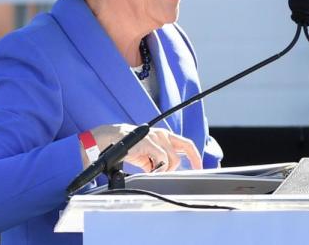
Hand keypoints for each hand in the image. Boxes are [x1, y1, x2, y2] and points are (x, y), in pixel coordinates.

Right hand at [88, 124, 202, 172]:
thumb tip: (166, 174)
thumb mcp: (148, 156)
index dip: (195, 156)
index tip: (200, 167)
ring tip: (155, 173)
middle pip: (186, 146)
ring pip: (173, 158)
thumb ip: (159, 162)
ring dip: (166, 170)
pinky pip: (161, 159)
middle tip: (193, 171)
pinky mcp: (148, 142)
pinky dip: (159, 169)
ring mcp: (156, 136)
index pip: (186, 145)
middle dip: (193, 160)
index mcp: (164, 136)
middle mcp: (163, 134)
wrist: (108, 141)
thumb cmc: (128, 148)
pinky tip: (151, 172)